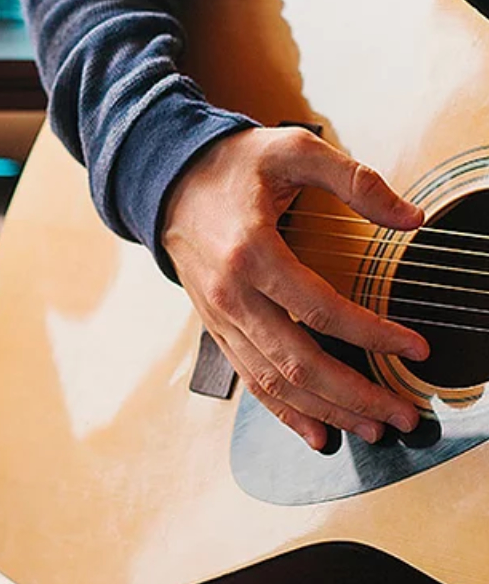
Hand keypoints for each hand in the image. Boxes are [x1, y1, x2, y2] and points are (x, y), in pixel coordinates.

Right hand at [161, 127, 429, 449]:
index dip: (373, 334)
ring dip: (327, 411)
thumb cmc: (233, 166)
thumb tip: (411, 218)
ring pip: (274, 381)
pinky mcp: (217, 328)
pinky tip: (318, 432)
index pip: (321, 308)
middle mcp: (232, 295)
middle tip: (403, 414)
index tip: (416, 349)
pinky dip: (284, 412)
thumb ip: (355, 181)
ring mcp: (221, 317)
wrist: (168, 181)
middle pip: (297, 362)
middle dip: (356, 394)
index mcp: (252, 252)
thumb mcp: (293, 151)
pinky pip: (250, 380)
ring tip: (373, 429)